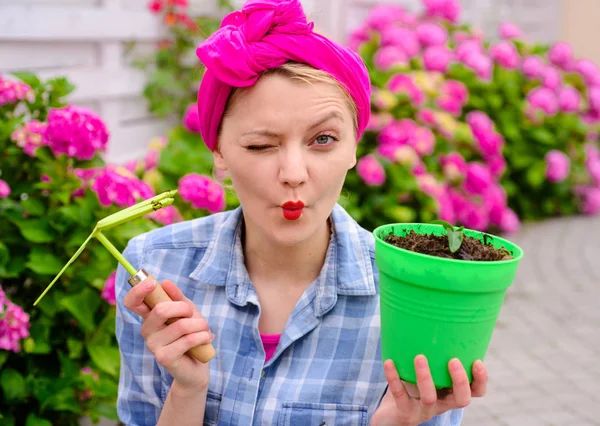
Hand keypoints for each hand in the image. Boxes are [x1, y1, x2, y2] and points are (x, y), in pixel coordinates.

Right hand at [123, 278, 212, 390]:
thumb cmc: (191, 334)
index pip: (132, 302)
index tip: (152, 283)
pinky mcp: (164, 358)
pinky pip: (187, 340)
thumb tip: (165, 283)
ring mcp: (153, 345)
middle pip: (160, 310)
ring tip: (205, 329)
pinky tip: (207, 338)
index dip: (138, 291)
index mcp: (149, 316)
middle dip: (184, 308)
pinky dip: (202, 336)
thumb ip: (177, 298)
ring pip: (180, 325)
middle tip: (193, 314)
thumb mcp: (188, 312)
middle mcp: (147, 330)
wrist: (197, 367)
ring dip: (200, 324)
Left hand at [370, 355, 487, 425]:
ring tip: (419, 357)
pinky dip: (394, 378)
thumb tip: (429, 312)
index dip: (480, 379)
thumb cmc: (410, 383)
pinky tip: (389, 362)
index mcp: (451, 392)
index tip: (477, 361)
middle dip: (459, 380)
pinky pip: (401, 396)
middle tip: (453, 360)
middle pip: (461, 399)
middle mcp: (442, 404)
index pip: (475, 391)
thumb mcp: (426, 368)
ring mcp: (424, 410)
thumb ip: (432, 350)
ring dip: (425, 376)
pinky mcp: (406, 413)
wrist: (391, 413)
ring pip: (430, 397)